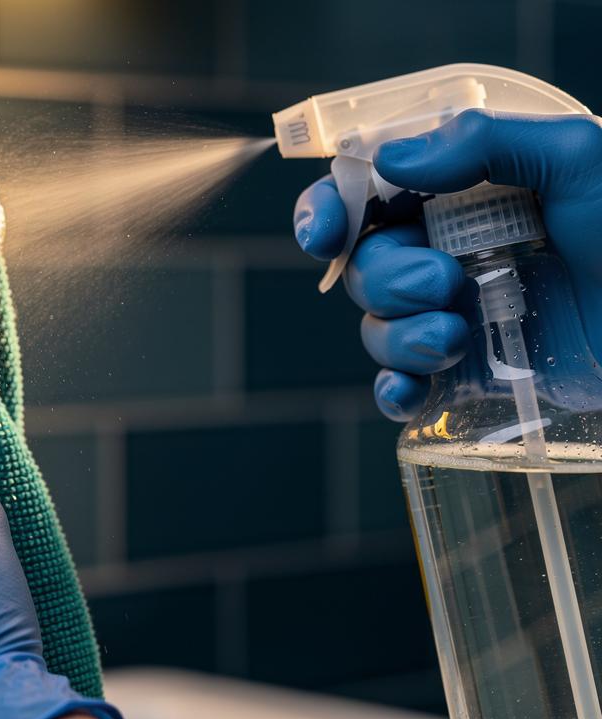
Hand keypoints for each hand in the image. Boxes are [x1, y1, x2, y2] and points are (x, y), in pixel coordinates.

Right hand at [293, 110, 601, 419]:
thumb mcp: (581, 161)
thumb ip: (486, 143)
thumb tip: (390, 160)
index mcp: (465, 193)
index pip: (367, 192)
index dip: (329, 209)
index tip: (326, 232)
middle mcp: (451, 251)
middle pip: (364, 264)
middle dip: (386, 278)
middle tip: (444, 282)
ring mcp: (456, 315)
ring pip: (376, 326)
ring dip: (397, 335)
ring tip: (455, 336)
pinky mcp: (469, 375)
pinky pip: (399, 385)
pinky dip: (394, 389)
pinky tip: (414, 391)